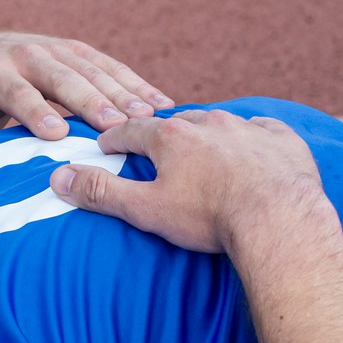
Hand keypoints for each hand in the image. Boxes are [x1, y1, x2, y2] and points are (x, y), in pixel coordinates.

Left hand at [0, 33, 172, 150]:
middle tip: (115, 126)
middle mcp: (30, 55)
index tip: (55, 135)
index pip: (18, 93)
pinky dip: (137, 85)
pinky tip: (163, 105)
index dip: (35, 112)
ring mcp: (58, 50)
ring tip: (150, 119)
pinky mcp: (79, 52)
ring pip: (93, 71)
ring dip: (123, 94)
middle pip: (63, 78)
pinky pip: (111, 67)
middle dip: (90, 101)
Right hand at [49, 109, 329, 252]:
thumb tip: (59, 177)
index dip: (116, 138)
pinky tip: (251, 148)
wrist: (280, 220)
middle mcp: (209, 122)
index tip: (107, 144)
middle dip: (163, 134)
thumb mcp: (145, 209)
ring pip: (219, 123)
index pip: (133, 130)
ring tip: (202, 149)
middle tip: (156, 149)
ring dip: (206, 134)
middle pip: (177, 123)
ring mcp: (248, 128)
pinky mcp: (283, 140)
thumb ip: (102, 191)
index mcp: (172, 137)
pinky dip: (252, 137)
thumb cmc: (209, 217)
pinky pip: (263, 129)